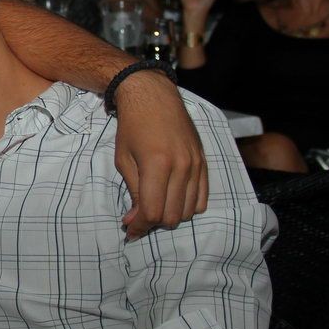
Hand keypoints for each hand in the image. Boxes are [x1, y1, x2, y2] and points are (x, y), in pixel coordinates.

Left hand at [113, 71, 207, 239]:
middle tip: (139, 218)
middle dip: (153, 223)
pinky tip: (172, 200)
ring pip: (188, 211)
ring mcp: (196, 165)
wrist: (154, 97)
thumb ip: (132, 192)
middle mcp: (181, 167)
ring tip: (155, 207)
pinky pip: (202, 198)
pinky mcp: (204, 163)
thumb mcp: (124, 160)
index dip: (139, 226)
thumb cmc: (132, 127)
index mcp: (157, 165)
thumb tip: (134, 220)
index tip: (130, 230)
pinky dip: (187, 206)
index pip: (153, 212)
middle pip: (172, 216)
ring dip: (170, 216)